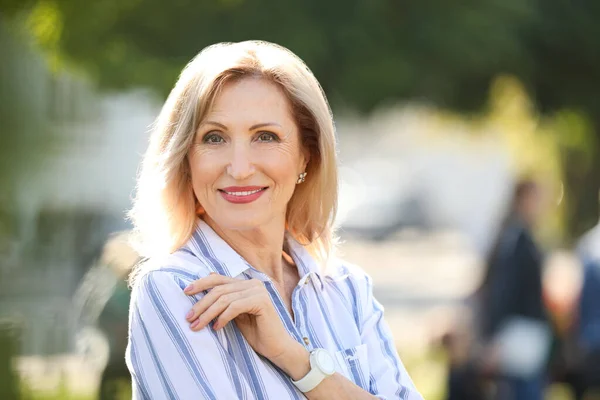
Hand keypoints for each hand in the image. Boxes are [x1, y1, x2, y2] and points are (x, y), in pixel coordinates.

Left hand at [183, 273, 300, 365]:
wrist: (276, 347)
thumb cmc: (255, 332)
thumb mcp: (235, 315)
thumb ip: (223, 303)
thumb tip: (199, 298)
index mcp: (246, 283)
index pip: (218, 279)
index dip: (200, 283)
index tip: (185, 292)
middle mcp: (253, 283)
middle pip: (219, 289)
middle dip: (201, 304)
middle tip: (189, 318)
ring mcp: (258, 291)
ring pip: (224, 298)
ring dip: (208, 313)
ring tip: (197, 326)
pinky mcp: (261, 301)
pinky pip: (235, 307)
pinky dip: (222, 317)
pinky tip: (216, 328)